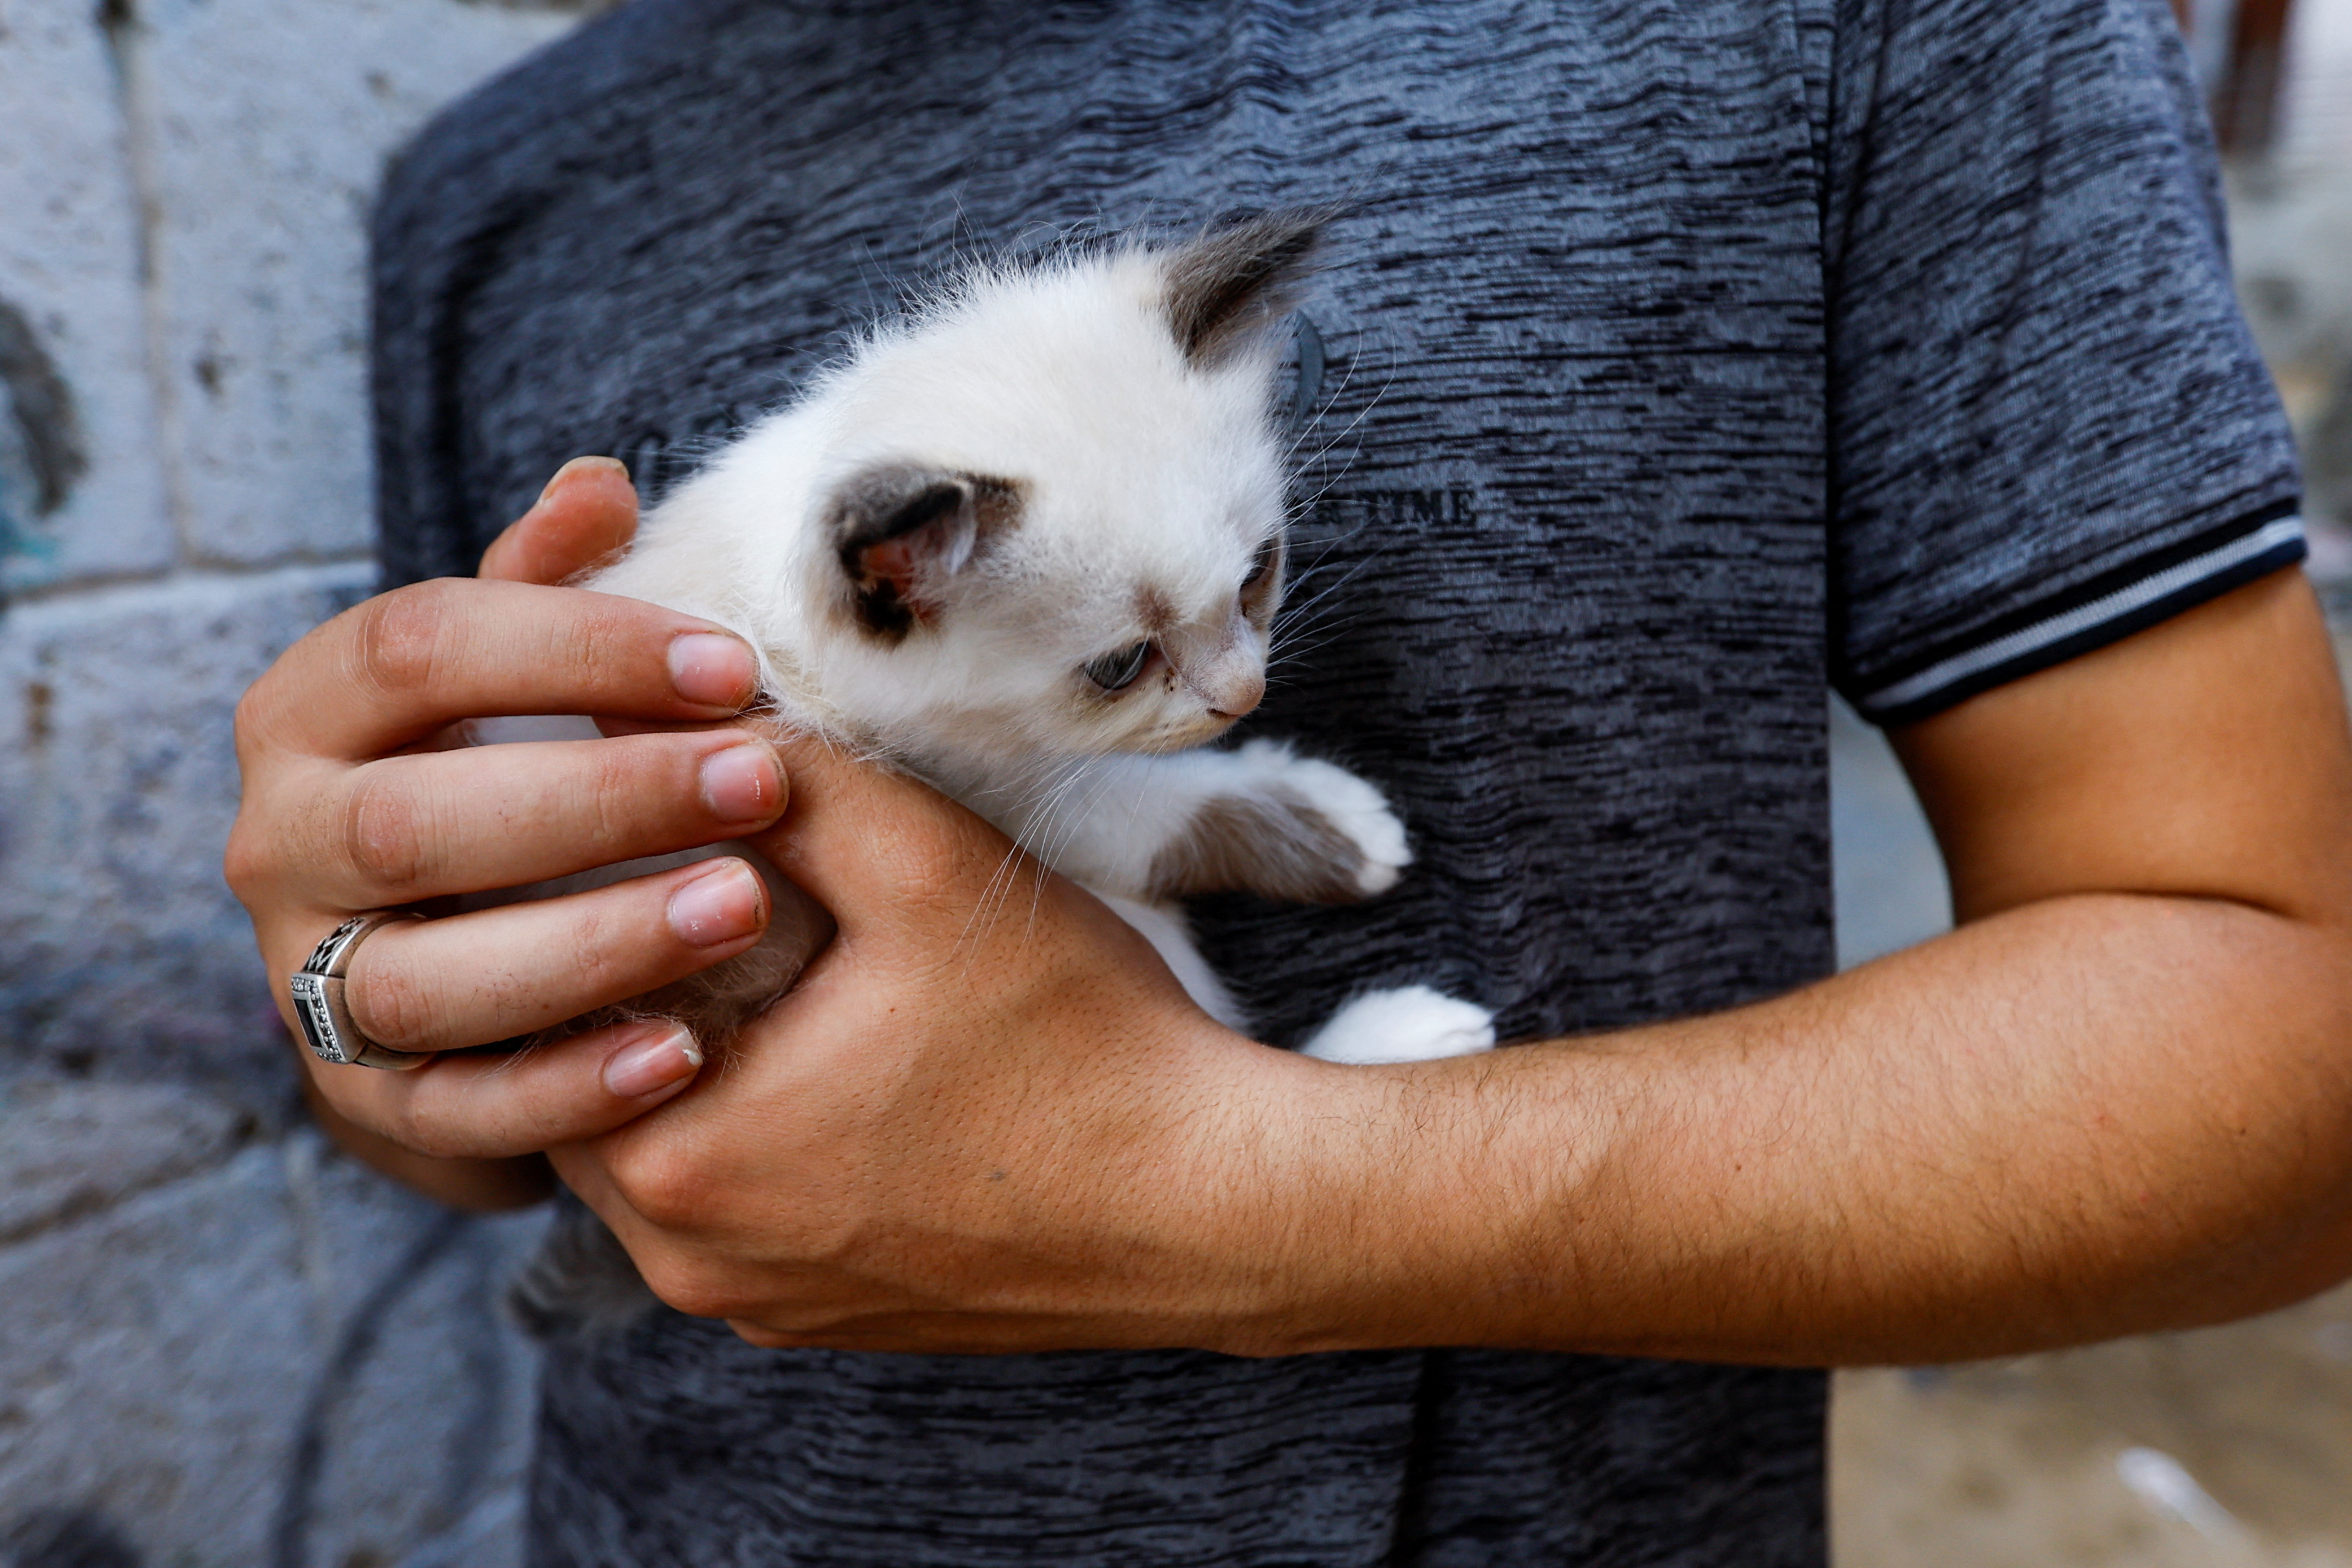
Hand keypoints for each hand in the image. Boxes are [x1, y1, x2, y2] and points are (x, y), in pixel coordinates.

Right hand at [226, 459, 793, 1206]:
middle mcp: (282, 843)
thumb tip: (600, 484)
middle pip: (417, 822)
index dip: (578, 649)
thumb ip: (543, 583)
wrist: (428, 942)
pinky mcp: (366, 1095)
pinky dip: (570, 1085)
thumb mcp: (502, 668)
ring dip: (594, 942)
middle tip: (762, 781)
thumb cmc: (486, 769)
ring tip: (743, 907)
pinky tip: (681, 1053)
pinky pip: (459, 1107)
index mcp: (310, 711)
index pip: (418, 648)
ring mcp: (310, 979)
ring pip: (430, 977)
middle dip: (602, 800)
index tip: (733, 664)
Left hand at [547, 735, 1375, 1353]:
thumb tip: (649, 704)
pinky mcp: (817, 1319)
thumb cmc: (1078, 1041)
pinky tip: (819, 1062)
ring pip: (652, 1154)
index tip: (628, 828)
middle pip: (585, 1084)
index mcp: (680, 1156)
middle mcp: (690, 1258)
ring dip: (681, 1058)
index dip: (581, 894)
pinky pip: (729, 1214)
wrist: (1208, 1208)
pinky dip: (745, 1135)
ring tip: (747, 959)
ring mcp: (754, 1302)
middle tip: (678, 877)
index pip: (548, 999)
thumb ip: (780, 776)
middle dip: (625, 976)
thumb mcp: (927, 870)